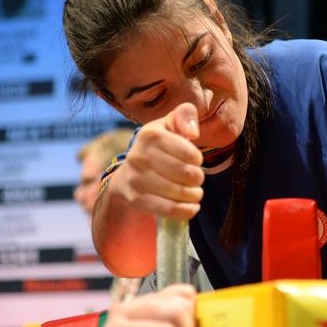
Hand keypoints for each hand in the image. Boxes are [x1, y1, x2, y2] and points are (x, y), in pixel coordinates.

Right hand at [107, 103, 204, 220]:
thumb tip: (193, 133)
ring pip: (179, 193)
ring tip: (195, 192)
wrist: (128, 174)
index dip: (198, 160)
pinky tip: (192, 207)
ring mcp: (136, 179)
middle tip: (196, 179)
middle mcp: (139, 156)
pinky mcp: (136, 199)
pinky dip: (186, 211)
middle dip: (198, 178)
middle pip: (187, 174)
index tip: (195, 161)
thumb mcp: (169, 124)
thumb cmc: (158, 146)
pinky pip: (168, 209)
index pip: (190, 153)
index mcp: (151, 134)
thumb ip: (185, 115)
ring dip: (194, 195)